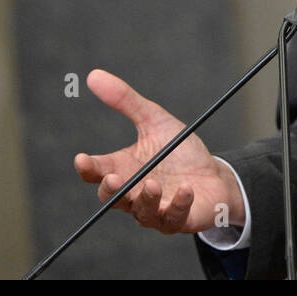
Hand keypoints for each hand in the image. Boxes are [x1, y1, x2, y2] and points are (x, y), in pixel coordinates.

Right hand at [73, 69, 243, 233]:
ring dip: (145, 199)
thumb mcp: (154, 120)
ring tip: (152, 183)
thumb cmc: (180, 150)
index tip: (82, 159)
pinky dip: (178, 205)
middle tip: (113, 177)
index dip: (88, 168)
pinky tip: (185, 190)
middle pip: (112, 198)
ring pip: (141, 213)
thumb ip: (126, 101)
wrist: (214, 174)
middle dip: (111, 190)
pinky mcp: (178, 220)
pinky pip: (174, 218)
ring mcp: (155, 210)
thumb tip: (94, 75)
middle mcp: (134, 194)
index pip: (97, 172)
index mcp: (124, 169)